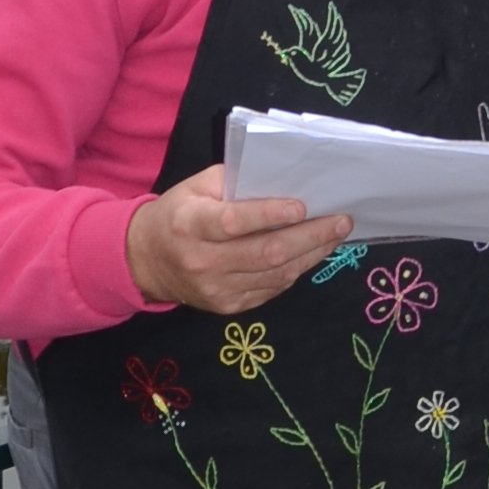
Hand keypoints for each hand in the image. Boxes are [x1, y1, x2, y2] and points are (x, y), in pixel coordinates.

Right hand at [126, 166, 357, 314]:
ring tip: (336, 235)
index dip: (269, 215)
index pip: (233, 223)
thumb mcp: (195, 185)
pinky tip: (311, 253)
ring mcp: (216, 289)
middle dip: (310, 237)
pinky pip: (272, 289)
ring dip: (311, 254)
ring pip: (275, 275)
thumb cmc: (178, 214)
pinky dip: (296, 270)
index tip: (303, 206)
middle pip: (265, 253)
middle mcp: (202, 261)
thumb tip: (283, 181)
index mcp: (190, 224)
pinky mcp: (227, 306)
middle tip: (341, 221)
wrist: (146, 261)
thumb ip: (235, 181)